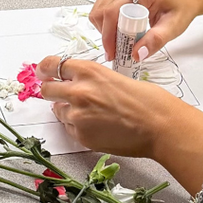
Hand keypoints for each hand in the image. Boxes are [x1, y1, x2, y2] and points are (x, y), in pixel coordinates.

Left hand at [37, 56, 202, 192]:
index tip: (43, 71)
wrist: (158, 125)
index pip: (53, 65)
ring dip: (68, 110)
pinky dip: (79, 126)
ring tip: (92, 112)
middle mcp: (78, 92)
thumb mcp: (116, 77)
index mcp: (89, 71)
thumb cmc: (147, 99)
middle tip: (58, 92)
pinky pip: (71, 129)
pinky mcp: (82, 137)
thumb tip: (77, 86)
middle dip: (51, 90)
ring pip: (59, 111)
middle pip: (47, 89)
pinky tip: (98, 125)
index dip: (45, 68)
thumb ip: (93, 80)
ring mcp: (78, 117)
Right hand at [88, 0, 202, 62]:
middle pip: (101, 11)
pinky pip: (102, 4)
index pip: (112, 12)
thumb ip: (156, 40)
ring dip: (106, 27)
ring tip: (123, 36)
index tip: (114, 53)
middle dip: (107, 33)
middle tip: (121, 47)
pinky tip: (122, 26)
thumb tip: (137, 54)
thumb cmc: (183, 4)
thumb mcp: (175, 25)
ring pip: (98, 8)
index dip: (109, 36)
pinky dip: (107, 19)